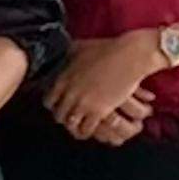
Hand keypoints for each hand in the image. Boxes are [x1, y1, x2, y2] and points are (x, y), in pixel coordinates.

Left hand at [44, 34, 166, 140]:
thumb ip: (68, 55)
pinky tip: (92, 128)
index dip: (55, 105)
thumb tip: (64, 54)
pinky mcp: (98, 111)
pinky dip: (88, 131)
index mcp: (62, 79)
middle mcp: (69, 93)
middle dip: (65, 117)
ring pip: (71, 124)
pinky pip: (86, 129)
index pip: (48, 101)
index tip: (61, 106)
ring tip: (82, 126)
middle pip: (58, 115)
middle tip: (72, 118)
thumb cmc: (107, 49)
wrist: (129, 56)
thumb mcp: (80, 48)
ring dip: (76, 126)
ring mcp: (83, 103)